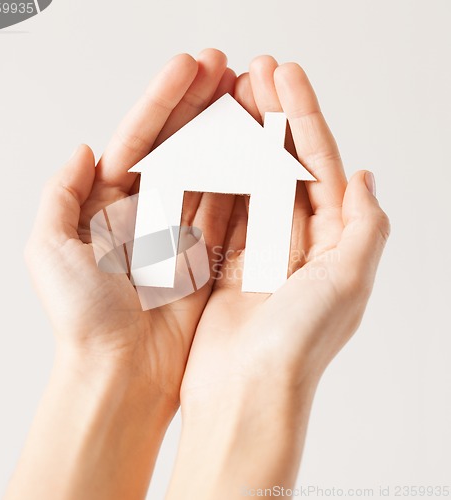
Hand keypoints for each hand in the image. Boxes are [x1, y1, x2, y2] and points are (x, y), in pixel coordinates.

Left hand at [12, 49, 236, 499]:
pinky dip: (244, 179)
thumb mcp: (50, 250)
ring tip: (249, 96)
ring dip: (227, 134)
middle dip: (202, 105)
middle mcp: (148, 215)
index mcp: (109, 206)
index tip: (192, 66)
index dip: (164, 100)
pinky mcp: (210, 258)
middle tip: (228, 67)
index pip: (141, 139)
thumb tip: (84, 147)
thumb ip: (61, 194)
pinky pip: (230, 211)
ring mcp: (182, 234)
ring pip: (209, 172)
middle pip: (179, 148)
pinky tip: (258, 147)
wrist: (120, 375)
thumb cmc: (83, 319)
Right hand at [168, 57, 389, 498]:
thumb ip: (364, 226)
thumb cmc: (298, 346)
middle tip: (253, 72)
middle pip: (286, 165)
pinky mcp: (227, 265)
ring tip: (228, 98)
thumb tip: (366, 175)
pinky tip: (207, 145)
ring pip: (252, 182)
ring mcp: (262, 252)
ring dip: (242, 139)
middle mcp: (301, 244)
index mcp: (334, 243)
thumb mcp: (349, 281)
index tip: (283, 76)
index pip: (321, 164)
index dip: (304, 117)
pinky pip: (222, 211)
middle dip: (272, 117)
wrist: (247, 394)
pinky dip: (216, 177)